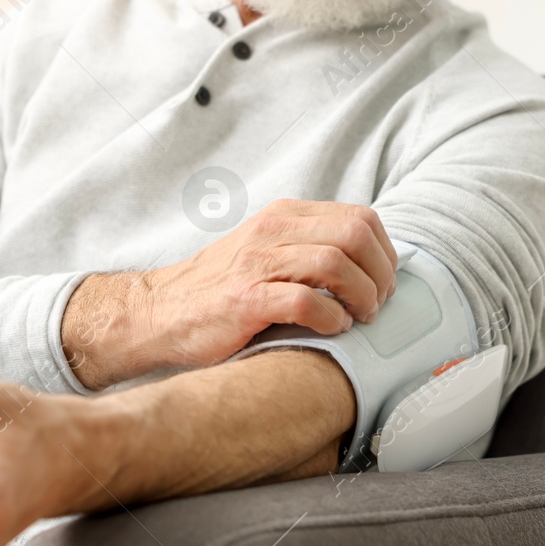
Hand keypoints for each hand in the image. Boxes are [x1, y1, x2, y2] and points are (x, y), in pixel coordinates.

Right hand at [61, 199, 397, 389]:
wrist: (159, 313)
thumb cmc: (221, 291)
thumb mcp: (267, 251)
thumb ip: (310, 248)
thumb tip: (371, 264)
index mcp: (284, 216)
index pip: (360, 218)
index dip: (385, 254)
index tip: (384, 283)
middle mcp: (272, 230)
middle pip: (355, 236)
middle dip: (379, 275)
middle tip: (376, 305)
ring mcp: (257, 263)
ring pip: (336, 264)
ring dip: (361, 297)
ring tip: (358, 318)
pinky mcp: (245, 300)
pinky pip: (306, 302)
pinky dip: (331, 319)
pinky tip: (332, 329)